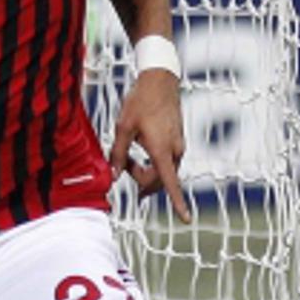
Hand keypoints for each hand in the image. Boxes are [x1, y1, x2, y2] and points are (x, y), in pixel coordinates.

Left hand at [109, 69, 190, 222]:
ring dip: (146, 172)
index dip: (177, 202)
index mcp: (161, 149)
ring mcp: (178, 146)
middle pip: (161, 181)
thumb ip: (118, 154)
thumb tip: (114, 178)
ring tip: (128, 156)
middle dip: (142, 181)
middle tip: (122, 166)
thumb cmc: (140, 102)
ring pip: (164, 172)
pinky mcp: (178, 141)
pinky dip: (153, 163)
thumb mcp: (122, 128)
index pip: (170, 183)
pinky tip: (139, 150)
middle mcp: (175, 150)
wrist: (159, 81)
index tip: (185, 218)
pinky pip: (166, 162)